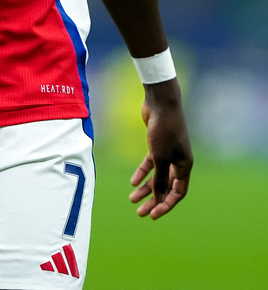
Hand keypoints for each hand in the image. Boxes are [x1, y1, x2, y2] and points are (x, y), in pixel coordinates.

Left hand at [129, 81, 192, 218]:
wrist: (161, 103)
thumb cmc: (164, 130)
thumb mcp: (160, 157)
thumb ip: (160, 179)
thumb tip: (159, 199)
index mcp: (185, 165)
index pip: (178, 193)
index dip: (166, 205)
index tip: (153, 214)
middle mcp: (178, 161)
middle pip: (167, 186)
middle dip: (154, 200)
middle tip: (140, 213)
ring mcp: (168, 152)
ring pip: (158, 176)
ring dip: (146, 188)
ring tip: (132, 199)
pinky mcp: (158, 144)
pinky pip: (151, 163)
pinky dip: (143, 172)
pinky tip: (133, 181)